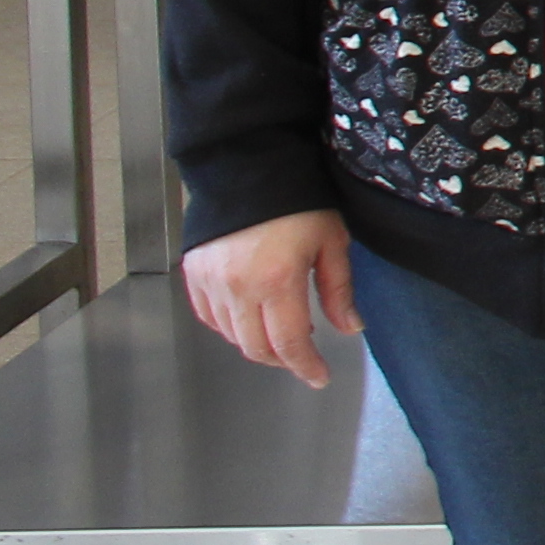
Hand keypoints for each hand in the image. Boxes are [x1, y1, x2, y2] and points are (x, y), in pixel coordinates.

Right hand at [182, 208, 359, 388]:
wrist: (248, 167)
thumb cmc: (297, 199)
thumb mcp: (331, 240)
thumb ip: (339, 289)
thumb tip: (351, 327)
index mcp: (277, 280)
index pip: (290, 343)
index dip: (305, 366)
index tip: (319, 377)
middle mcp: (238, 288)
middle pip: (256, 348)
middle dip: (283, 360)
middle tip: (303, 356)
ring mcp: (211, 282)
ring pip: (231, 336)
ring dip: (257, 343)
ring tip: (282, 329)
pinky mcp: (193, 274)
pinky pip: (210, 317)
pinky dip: (231, 327)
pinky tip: (251, 316)